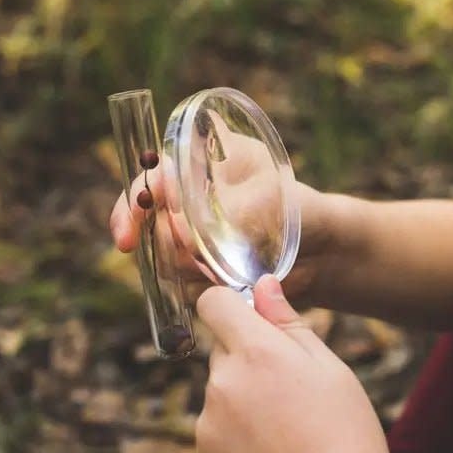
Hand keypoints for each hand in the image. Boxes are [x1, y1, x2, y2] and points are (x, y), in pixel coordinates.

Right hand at [108, 130, 336, 305]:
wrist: (323, 252)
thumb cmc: (300, 209)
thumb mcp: (266, 198)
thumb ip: (224, 212)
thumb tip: (182, 232)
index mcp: (199, 165)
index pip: (149, 180)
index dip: (131, 206)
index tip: (129, 234)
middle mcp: (189, 200)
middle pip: (144, 222)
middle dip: (154, 243)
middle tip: (177, 258)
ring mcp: (193, 237)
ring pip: (161, 257)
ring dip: (183, 267)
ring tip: (222, 266)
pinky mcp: (202, 269)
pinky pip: (182, 285)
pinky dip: (199, 287)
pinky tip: (225, 281)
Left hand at [193, 275, 392, 452]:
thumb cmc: (345, 436)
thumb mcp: (330, 369)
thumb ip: (289, 324)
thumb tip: (262, 287)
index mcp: (255, 351)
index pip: (214, 303)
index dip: (231, 306)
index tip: (251, 321)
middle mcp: (222, 382)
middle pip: (223, 353)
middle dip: (249, 362)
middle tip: (293, 396)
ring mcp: (208, 424)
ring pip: (221, 396)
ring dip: (244, 404)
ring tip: (289, 437)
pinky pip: (216, 434)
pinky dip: (237, 440)